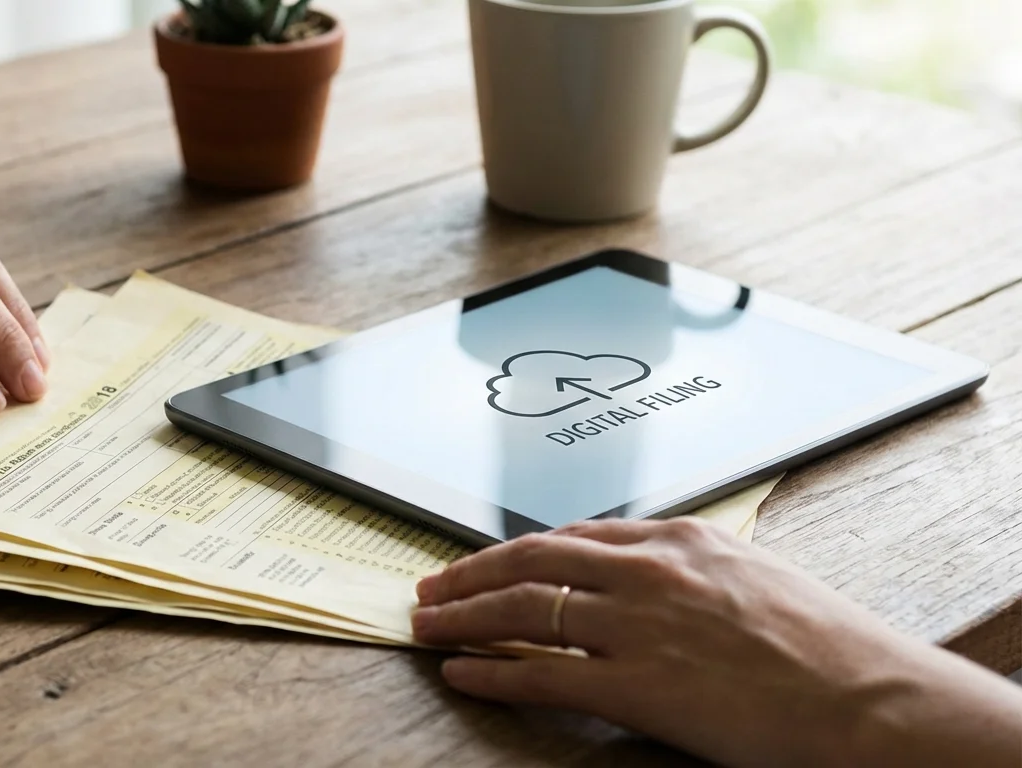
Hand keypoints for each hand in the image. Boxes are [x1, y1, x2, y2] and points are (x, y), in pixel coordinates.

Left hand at [411, 517, 1021, 767]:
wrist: (869, 698)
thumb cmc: (825, 645)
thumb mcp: (750, 576)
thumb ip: (685, 567)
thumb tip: (637, 572)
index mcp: (678, 540)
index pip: (571, 535)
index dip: (514, 550)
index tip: (485, 561)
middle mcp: (648, 571)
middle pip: (530, 560)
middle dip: (469, 572)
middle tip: (430, 586)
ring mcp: (638, 625)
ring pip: (522, 610)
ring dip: (462, 616)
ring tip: (425, 625)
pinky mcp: (638, 684)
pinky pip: (541, 671)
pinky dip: (490, 670)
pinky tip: (461, 671)